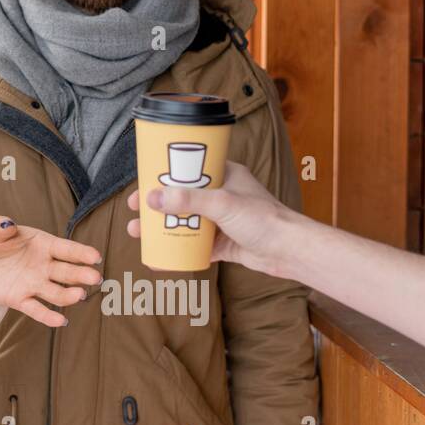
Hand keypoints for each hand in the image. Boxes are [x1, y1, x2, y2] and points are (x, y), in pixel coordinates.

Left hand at [0, 217, 102, 327]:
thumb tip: (7, 224)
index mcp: (41, 244)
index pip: (66, 249)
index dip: (81, 253)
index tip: (95, 257)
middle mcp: (43, 265)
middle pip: (67, 272)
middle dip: (82, 274)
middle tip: (95, 278)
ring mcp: (33, 284)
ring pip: (56, 292)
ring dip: (69, 295)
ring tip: (79, 296)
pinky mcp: (20, 299)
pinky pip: (37, 309)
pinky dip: (48, 316)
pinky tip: (60, 321)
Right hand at [124, 160, 295, 272]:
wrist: (290, 252)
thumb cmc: (265, 220)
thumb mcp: (223, 204)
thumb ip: (188, 201)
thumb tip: (153, 199)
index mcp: (224, 175)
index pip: (187, 168)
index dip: (162, 174)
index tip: (142, 182)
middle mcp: (220, 195)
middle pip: (180, 196)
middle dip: (155, 204)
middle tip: (135, 211)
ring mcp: (220, 220)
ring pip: (184, 221)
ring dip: (160, 227)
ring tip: (139, 234)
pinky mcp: (222, 242)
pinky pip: (193, 244)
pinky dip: (176, 248)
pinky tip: (159, 255)